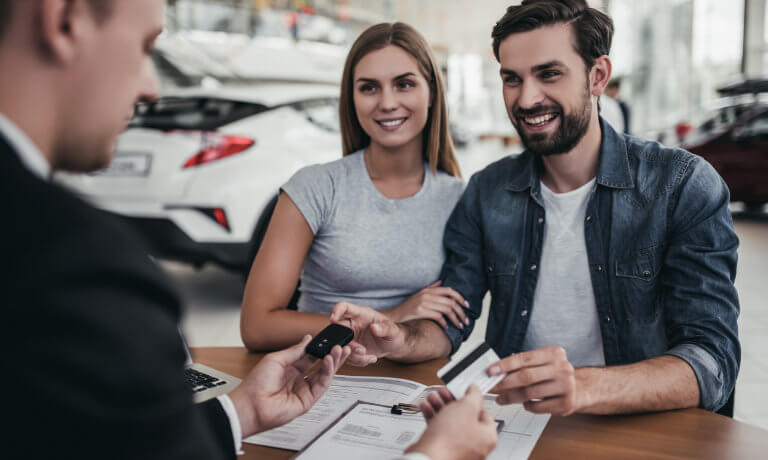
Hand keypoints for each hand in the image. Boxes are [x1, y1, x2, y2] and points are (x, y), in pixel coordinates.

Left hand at [228, 335, 350, 436]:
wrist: (250, 405)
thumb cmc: (256, 384)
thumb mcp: (276, 359)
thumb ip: (295, 351)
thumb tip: (307, 339)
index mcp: (289, 369)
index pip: (310, 356)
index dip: (321, 348)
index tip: (329, 339)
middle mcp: (298, 379)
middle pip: (321, 365)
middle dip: (332, 355)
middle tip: (342, 345)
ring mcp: (303, 390)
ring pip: (325, 375)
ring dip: (334, 362)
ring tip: (340, 350)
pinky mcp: (308, 400)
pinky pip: (322, 385)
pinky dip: (328, 372)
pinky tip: (329, 361)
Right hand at [330, 302, 406, 366]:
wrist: (393, 345)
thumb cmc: (393, 333)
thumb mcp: (393, 330)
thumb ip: (385, 328)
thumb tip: (375, 327)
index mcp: (360, 314)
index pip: (344, 307)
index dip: (336, 310)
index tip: (333, 319)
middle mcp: (352, 324)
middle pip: (338, 330)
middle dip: (348, 344)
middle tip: (362, 351)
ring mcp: (350, 337)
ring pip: (341, 346)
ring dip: (354, 355)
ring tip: (370, 356)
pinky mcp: (350, 349)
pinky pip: (346, 357)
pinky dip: (357, 361)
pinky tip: (369, 359)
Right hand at [387, 281, 469, 329]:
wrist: (393, 317)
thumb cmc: (406, 308)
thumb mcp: (418, 295)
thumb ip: (431, 288)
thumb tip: (441, 282)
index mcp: (428, 290)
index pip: (449, 290)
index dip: (460, 297)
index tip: (467, 306)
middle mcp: (426, 294)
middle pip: (450, 301)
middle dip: (461, 312)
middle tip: (465, 321)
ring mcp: (423, 302)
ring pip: (446, 309)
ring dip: (455, 319)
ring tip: (459, 325)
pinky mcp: (419, 311)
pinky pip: (438, 316)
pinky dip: (444, 323)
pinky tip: (446, 327)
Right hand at [406, 385, 496, 459]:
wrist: (428, 458)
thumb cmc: (449, 439)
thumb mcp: (466, 407)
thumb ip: (473, 396)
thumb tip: (475, 391)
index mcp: (487, 437)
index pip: (485, 413)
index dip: (473, 399)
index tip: (464, 392)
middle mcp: (476, 446)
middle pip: (465, 417)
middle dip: (452, 401)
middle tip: (445, 393)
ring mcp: (459, 450)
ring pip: (451, 423)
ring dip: (441, 407)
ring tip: (433, 398)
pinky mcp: (444, 451)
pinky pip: (441, 431)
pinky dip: (434, 418)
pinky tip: (426, 408)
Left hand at [488, 345, 579, 415]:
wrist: (578, 388)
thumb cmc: (553, 374)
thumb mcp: (542, 362)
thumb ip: (523, 365)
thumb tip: (497, 372)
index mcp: (554, 353)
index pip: (524, 358)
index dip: (504, 365)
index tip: (490, 371)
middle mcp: (562, 368)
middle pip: (526, 376)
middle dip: (505, 383)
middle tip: (492, 388)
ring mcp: (566, 386)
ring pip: (530, 393)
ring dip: (511, 397)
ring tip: (502, 399)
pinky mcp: (566, 403)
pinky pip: (538, 407)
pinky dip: (527, 406)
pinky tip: (525, 403)